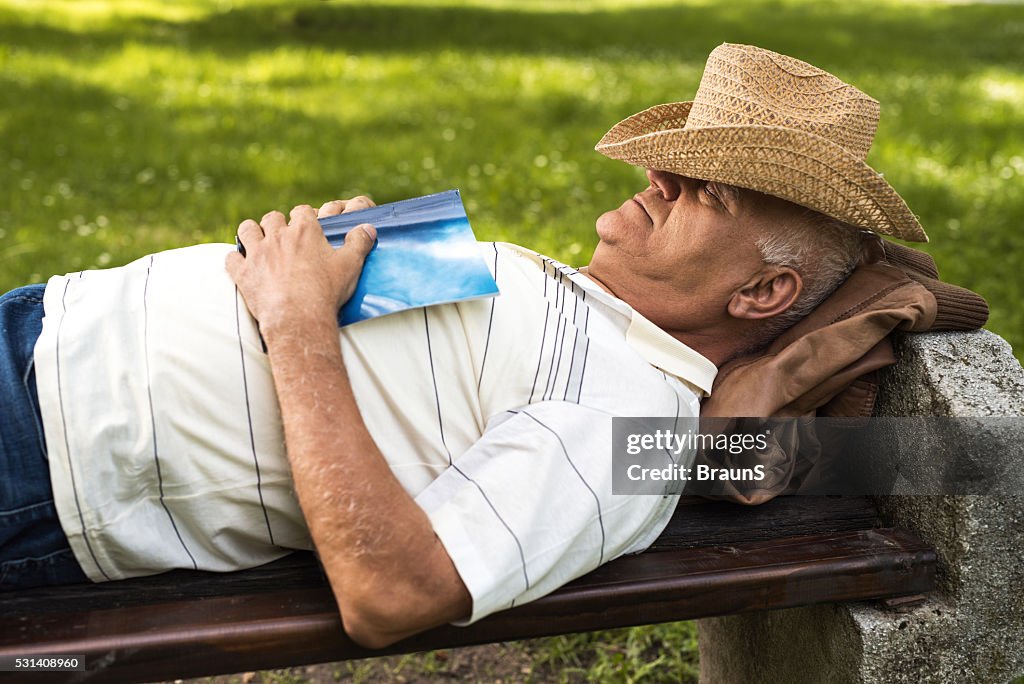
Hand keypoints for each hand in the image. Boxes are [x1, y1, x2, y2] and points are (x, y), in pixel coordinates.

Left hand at [225, 201, 376, 337]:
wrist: (299, 318)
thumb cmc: (326, 291)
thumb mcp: (350, 265)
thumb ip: (359, 243)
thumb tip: (368, 228)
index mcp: (305, 232)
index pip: (302, 212)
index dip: (304, 217)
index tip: (306, 225)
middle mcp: (278, 236)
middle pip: (273, 218)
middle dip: (277, 223)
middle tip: (283, 236)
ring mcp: (257, 254)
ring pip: (247, 230)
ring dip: (252, 233)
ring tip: (258, 242)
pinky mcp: (243, 273)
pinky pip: (231, 259)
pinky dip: (235, 260)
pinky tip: (241, 264)